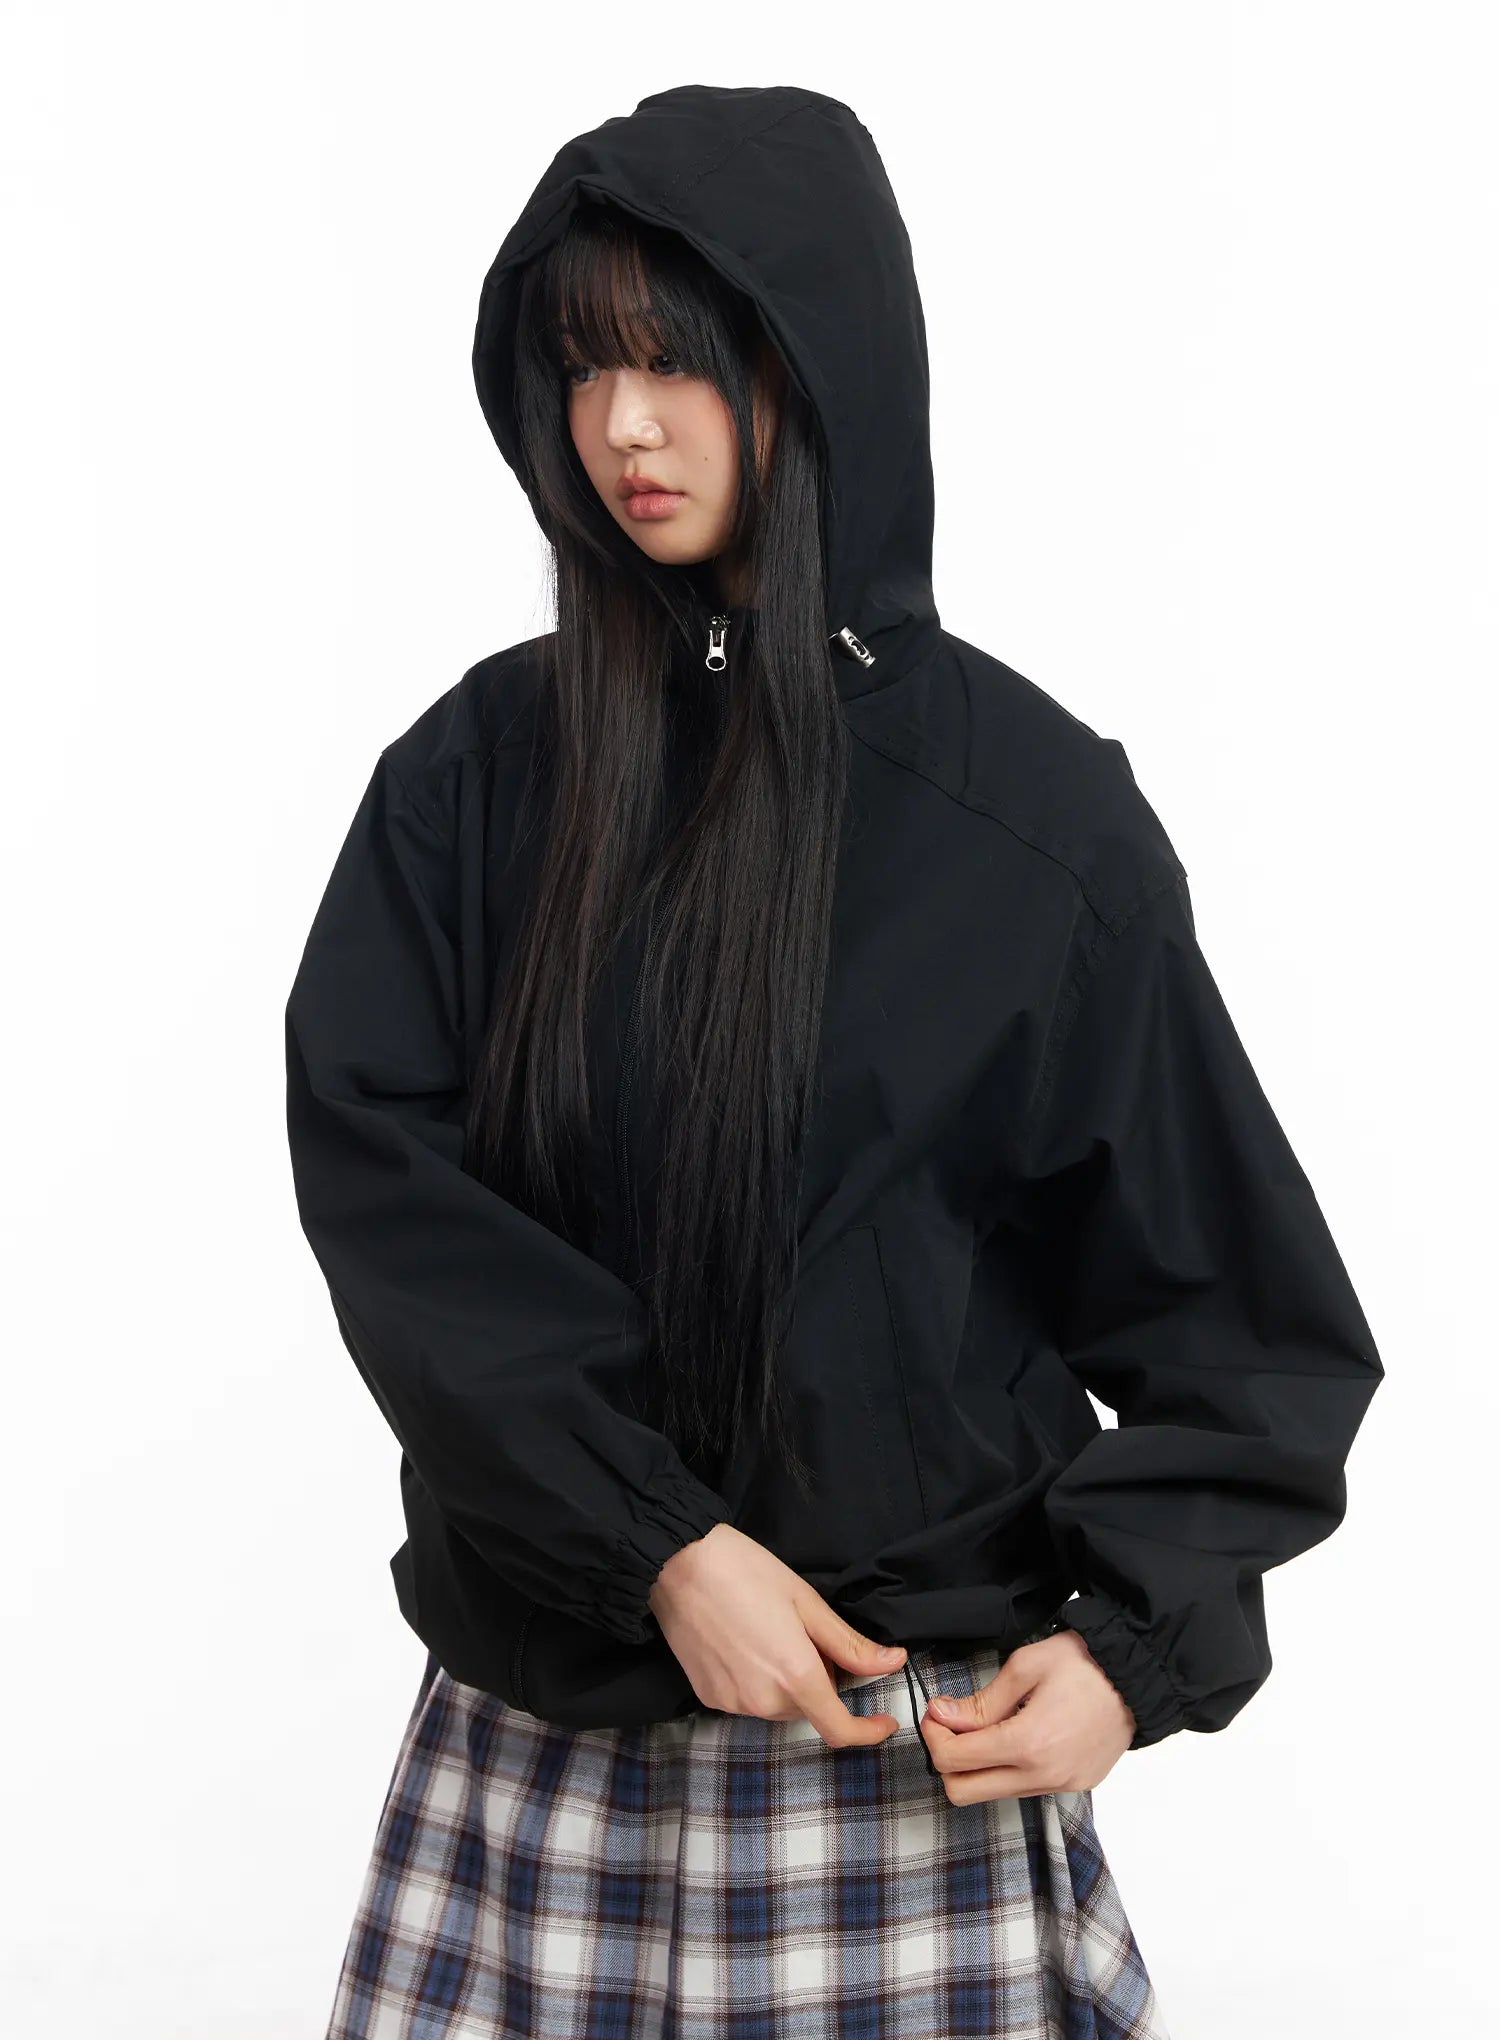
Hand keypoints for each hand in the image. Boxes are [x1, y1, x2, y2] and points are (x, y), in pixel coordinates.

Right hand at [648, 1522, 908, 1752]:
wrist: (677, 1563)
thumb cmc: (745, 1571)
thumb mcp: (806, 1602)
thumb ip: (850, 1644)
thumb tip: (892, 1663)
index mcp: (795, 1676)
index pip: (839, 1729)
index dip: (867, 1732)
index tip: (884, 1720)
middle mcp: (763, 1700)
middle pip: (808, 1707)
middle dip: (820, 1682)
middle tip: (808, 1635)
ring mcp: (732, 1702)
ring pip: (778, 1704)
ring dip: (787, 1682)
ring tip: (771, 1632)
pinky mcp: (708, 1696)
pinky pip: (748, 1699)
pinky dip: (758, 1680)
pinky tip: (745, 1642)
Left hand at [916, 1630, 1135, 1801]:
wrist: (1139, 1677)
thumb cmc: (1085, 1663)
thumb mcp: (1026, 1666)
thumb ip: (981, 1701)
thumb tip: (942, 1715)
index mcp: (1027, 1744)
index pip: (954, 1759)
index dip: (933, 1734)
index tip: (934, 1712)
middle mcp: (1043, 1776)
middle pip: (964, 1791)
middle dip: (946, 1759)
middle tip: (950, 1725)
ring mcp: (1061, 1785)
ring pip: (994, 1792)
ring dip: (977, 1766)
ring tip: (986, 1726)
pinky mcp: (1075, 1785)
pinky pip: (1025, 1788)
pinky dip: (1009, 1768)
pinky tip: (1017, 1736)